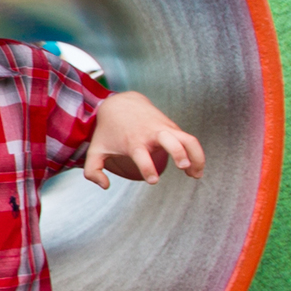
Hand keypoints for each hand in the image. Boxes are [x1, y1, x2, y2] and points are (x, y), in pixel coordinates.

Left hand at [83, 91, 205, 188]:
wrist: (121, 104)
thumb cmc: (108, 131)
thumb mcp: (95, 150)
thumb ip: (93, 171)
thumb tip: (106, 186)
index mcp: (133, 141)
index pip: (141, 155)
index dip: (147, 167)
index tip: (153, 181)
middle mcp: (151, 134)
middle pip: (170, 140)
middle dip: (179, 153)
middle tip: (184, 167)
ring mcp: (165, 129)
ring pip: (188, 139)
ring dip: (196, 156)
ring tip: (196, 175)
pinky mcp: (173, 127)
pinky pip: (190, 140)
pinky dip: (197, 154)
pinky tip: (196, 170)